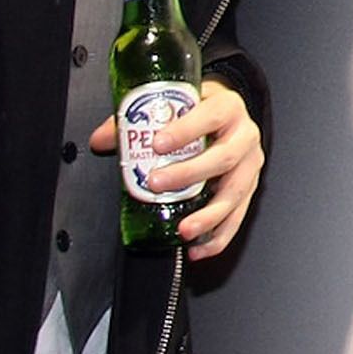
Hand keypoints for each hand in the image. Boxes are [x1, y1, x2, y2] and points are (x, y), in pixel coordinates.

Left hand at [87, 77, 264, 258]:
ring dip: (208, 215)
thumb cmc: (199, 111)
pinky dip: (218, 236)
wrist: (227, 117)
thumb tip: (102, 140)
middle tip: (156, 184)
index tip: (158, 143)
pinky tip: (198, 248)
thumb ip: (138, 120)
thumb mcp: (175, 105)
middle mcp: (244, 135)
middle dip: (189, 174)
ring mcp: (250, 165)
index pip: (211, 115)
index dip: (186, 130)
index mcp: (227, 107)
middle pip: (223, 157)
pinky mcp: (249, 189)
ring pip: (234, 193)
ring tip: (183, 230)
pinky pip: (237, 217)